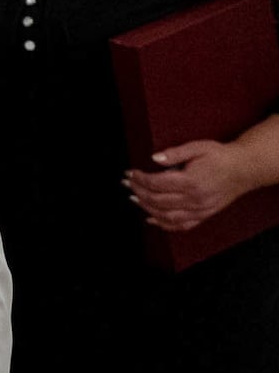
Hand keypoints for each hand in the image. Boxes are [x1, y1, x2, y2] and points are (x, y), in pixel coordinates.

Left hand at [128, 140, 247, 230]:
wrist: (244, 169)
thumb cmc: (221, 156)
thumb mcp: (198, 147)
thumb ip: (175, 153)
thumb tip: (154, 158)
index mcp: (192, 181)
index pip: (157, 183)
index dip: (139, 179)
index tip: (129, 173)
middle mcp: (195, 199)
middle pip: (158, 200)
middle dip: (138, 192)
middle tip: (127, 183)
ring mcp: (200, 210)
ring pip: (166, 215)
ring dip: (146, 208)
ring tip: (134, 198)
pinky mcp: (204, 215)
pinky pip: (181, 225)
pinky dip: (163, 224)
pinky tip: (151, 218)